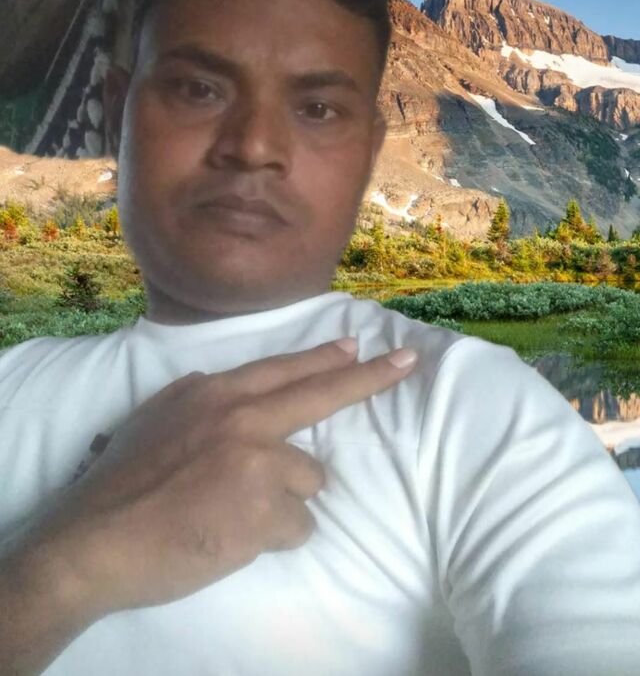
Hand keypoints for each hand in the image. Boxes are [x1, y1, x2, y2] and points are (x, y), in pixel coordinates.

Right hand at [19, 338, 417, 618]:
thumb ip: (204, 399)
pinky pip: (297, 525)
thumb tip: (237, 389)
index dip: (326, 357)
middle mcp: (243, 417)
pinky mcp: (265, 509)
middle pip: (321, 395)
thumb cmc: (124, 479)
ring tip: (235, 512)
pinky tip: (234, 536)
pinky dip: (274, 535)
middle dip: (370, 378)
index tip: (360, 344)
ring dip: (284, 500)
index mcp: (216, 393)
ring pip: (309, 479)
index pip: (285, 369)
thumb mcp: (160, 417)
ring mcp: (257, 461)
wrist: (98, 539)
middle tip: (408, 363)